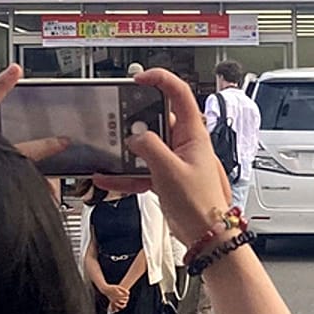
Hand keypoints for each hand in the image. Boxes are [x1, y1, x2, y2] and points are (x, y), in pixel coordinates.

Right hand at [92, 68, 231, 242]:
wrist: (206, 235)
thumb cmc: (200, 204)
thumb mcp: (170, 171)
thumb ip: (150, 148)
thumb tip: (135, 136)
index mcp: (194, 134)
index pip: (180, 95)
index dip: (161, 80)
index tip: (140, 79)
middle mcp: (185, 144)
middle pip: (158, 120)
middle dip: (137, 120)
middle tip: (118, 121)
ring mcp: (175, 160)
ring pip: (147, 146)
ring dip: (128, 151)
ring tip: (109, 151)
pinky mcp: (167, 177)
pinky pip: (142, 170)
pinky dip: (125, 174)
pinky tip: (107, 178)